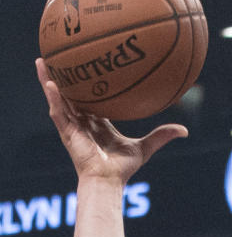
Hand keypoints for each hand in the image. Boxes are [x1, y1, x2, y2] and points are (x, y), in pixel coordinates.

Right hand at [36, 57, 186, 183]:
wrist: (108, 180)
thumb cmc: (123, 168)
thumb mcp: (145, 148)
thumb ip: (161, 136)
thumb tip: (185, 130)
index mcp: (97, 122)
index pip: (91, 98)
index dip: (88, 83)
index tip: (88, 65)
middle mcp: (82, 121)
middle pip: (71, 93)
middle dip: (64, 75)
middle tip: (58, 55)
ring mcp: (72, 126)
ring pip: (58, 98)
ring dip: (49, 79)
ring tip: (42, 60)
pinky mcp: (66, 132)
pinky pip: (58, 111)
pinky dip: (53, 97)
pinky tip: (48, 81)